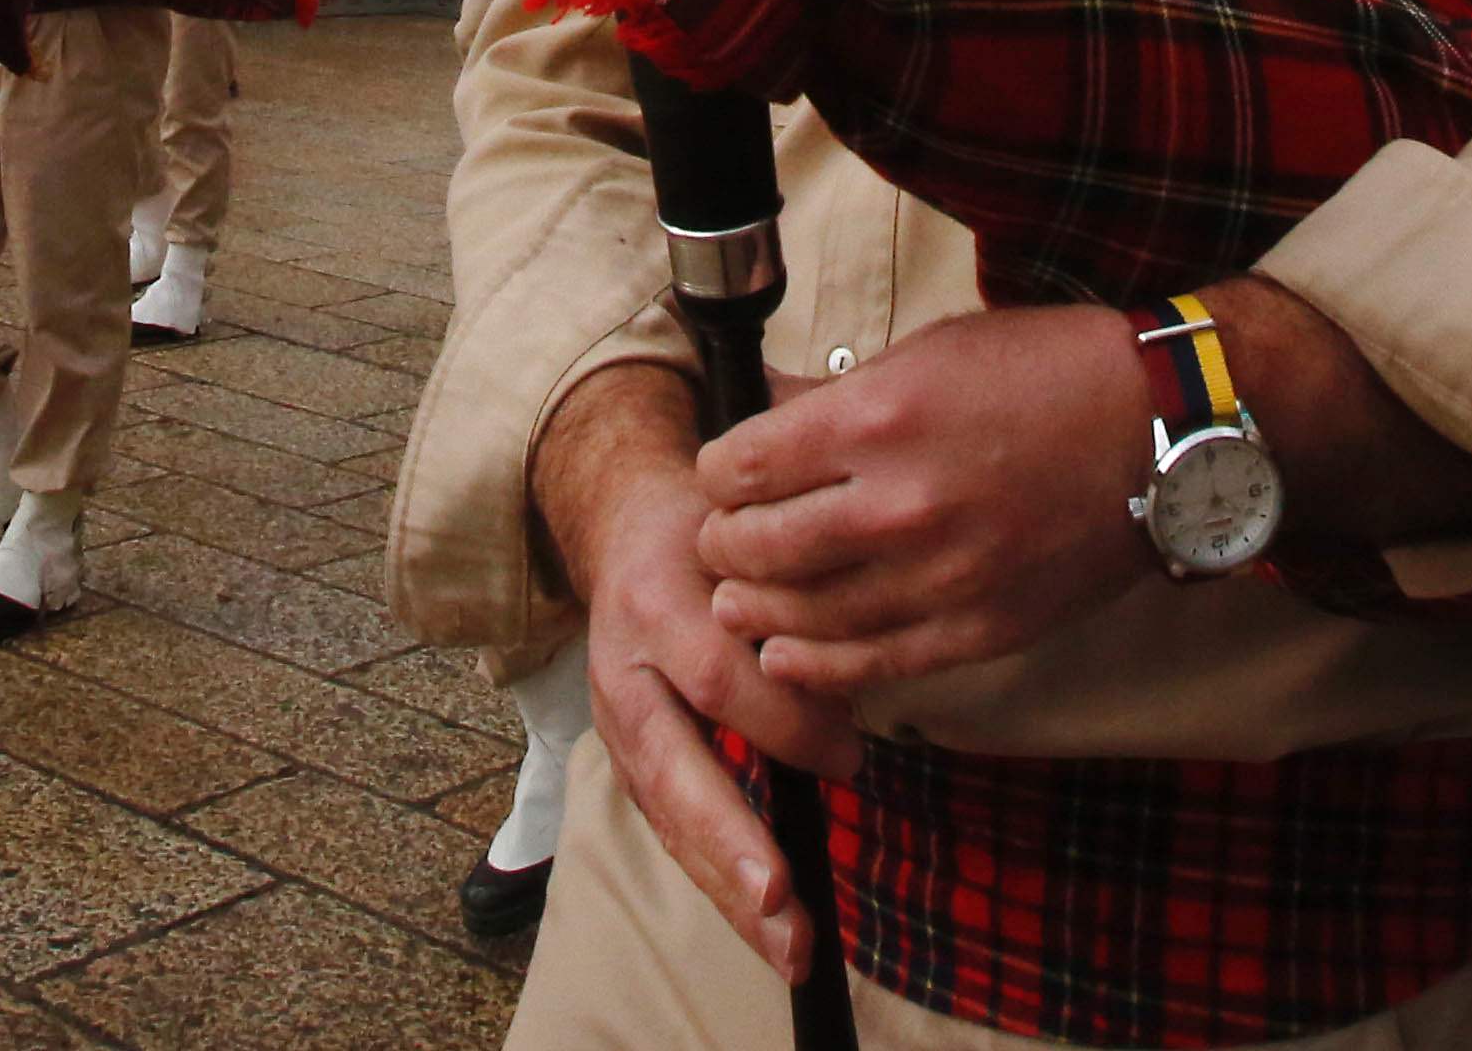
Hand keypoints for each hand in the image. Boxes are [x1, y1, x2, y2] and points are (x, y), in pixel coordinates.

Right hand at [534, 365, 850, 981]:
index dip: (785, 721)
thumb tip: (848, 691)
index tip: (854, 754)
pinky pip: (672, 828)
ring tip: (787, 947)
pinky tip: (766, 922)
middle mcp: (622, 676)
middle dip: (730, 844)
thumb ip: (790, 595)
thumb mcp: (745, 533)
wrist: (622, 523)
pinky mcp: (628, 760)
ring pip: (669, 820)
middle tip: (783, 902)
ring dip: (728, 887)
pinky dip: (719, 876)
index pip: (718, 679)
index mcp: (654, 607)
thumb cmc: (705, 529)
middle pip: (674, 773)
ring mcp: (617, 727)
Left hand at [695, 305, 1156, 705]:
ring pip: (805, 616)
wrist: (1159, 431)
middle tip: (721, 541)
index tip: (723, 477)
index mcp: (877, 417)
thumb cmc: (1045, 373)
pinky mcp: (978, 629)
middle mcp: (900, 503)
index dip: (717, 474)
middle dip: (725, 544)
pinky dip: (817, 666)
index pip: (742, 467)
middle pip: (759, 547)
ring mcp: (941, 576)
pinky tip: (786, 657)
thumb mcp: (926, 352)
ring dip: (757, 610)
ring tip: (737, 601)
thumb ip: (837, 395)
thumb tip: (763, 416)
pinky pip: (873, 663)